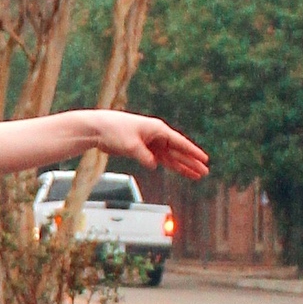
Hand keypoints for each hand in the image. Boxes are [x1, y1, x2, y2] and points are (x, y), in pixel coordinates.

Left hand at [93, 111, 207, 179]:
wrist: (98, 128)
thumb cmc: (114, 131)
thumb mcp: (130, 146)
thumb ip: (144, 156)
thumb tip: (154, 165)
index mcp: (157, 129)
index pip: (180, 143)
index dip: (192, 152)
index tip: (204, 159)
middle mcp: (157, 135)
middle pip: (178, 152)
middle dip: (191, 162)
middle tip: (204, 172)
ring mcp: (151, 143)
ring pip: (171, 157)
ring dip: (183, 166)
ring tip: (196, 175)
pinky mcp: (143, 149)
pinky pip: (161, 159)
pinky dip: (170, 165)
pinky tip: (179, 171)